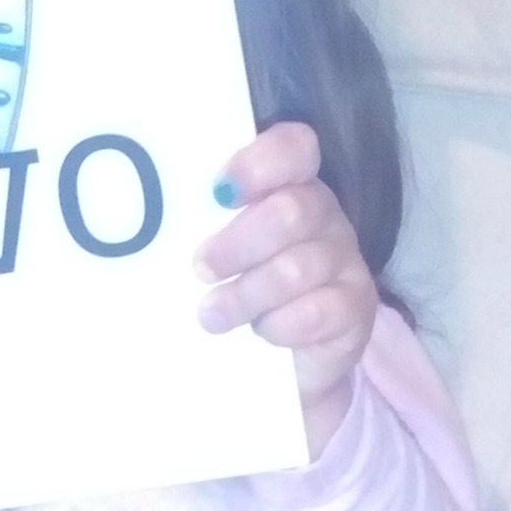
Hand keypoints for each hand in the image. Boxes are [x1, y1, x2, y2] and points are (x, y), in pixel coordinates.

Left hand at [194, 121, 377, 458]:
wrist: (287, 363)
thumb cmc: (242, 292)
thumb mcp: (221, 255)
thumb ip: (202, 229)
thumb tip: (154, 229)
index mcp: (291, 185)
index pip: (294, 148)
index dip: (259, 163)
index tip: (218, 192)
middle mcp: (324, 215)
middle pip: (292, 211)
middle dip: (237, 244)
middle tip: (200, 269)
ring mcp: (345, 260)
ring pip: (297, 268)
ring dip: (245, 295)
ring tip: (211, 315)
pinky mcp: (356, 307)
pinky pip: (318, 311)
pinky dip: (280, 325)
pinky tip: (260, 332)